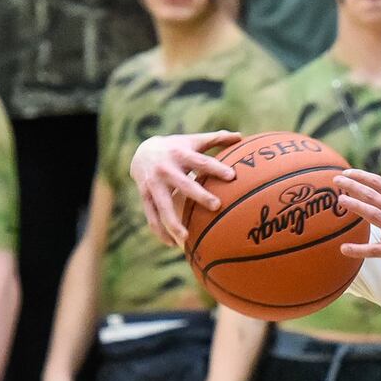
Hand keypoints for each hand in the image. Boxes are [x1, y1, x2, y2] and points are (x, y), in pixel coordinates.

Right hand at [130, 131, 241, 246]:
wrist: (141, 151)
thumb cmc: (176, 148)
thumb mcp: (192, 141)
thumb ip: (215, 139)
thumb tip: (240, 136)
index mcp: (180, 154)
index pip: (201, 161)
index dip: (216, 168)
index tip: (232, 176)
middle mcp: (165, 169)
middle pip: (183, 184)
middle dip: (199, 195)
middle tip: (216, 206)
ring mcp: (153, 185)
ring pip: (162, 205)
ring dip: (173, 222)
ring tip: (186, 238)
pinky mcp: (144, 197)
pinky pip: (151, 216)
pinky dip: (160, 231)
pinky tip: (172, 245)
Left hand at [336, 169, 380, 284]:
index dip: (362, 176)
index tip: (346, 172)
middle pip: (374, 196)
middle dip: (354, 186)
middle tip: (336, 180)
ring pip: (373, 215)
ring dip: (356, 206)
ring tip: (340, 200)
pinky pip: (373, 250)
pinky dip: (358, 249)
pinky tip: (344, 249)